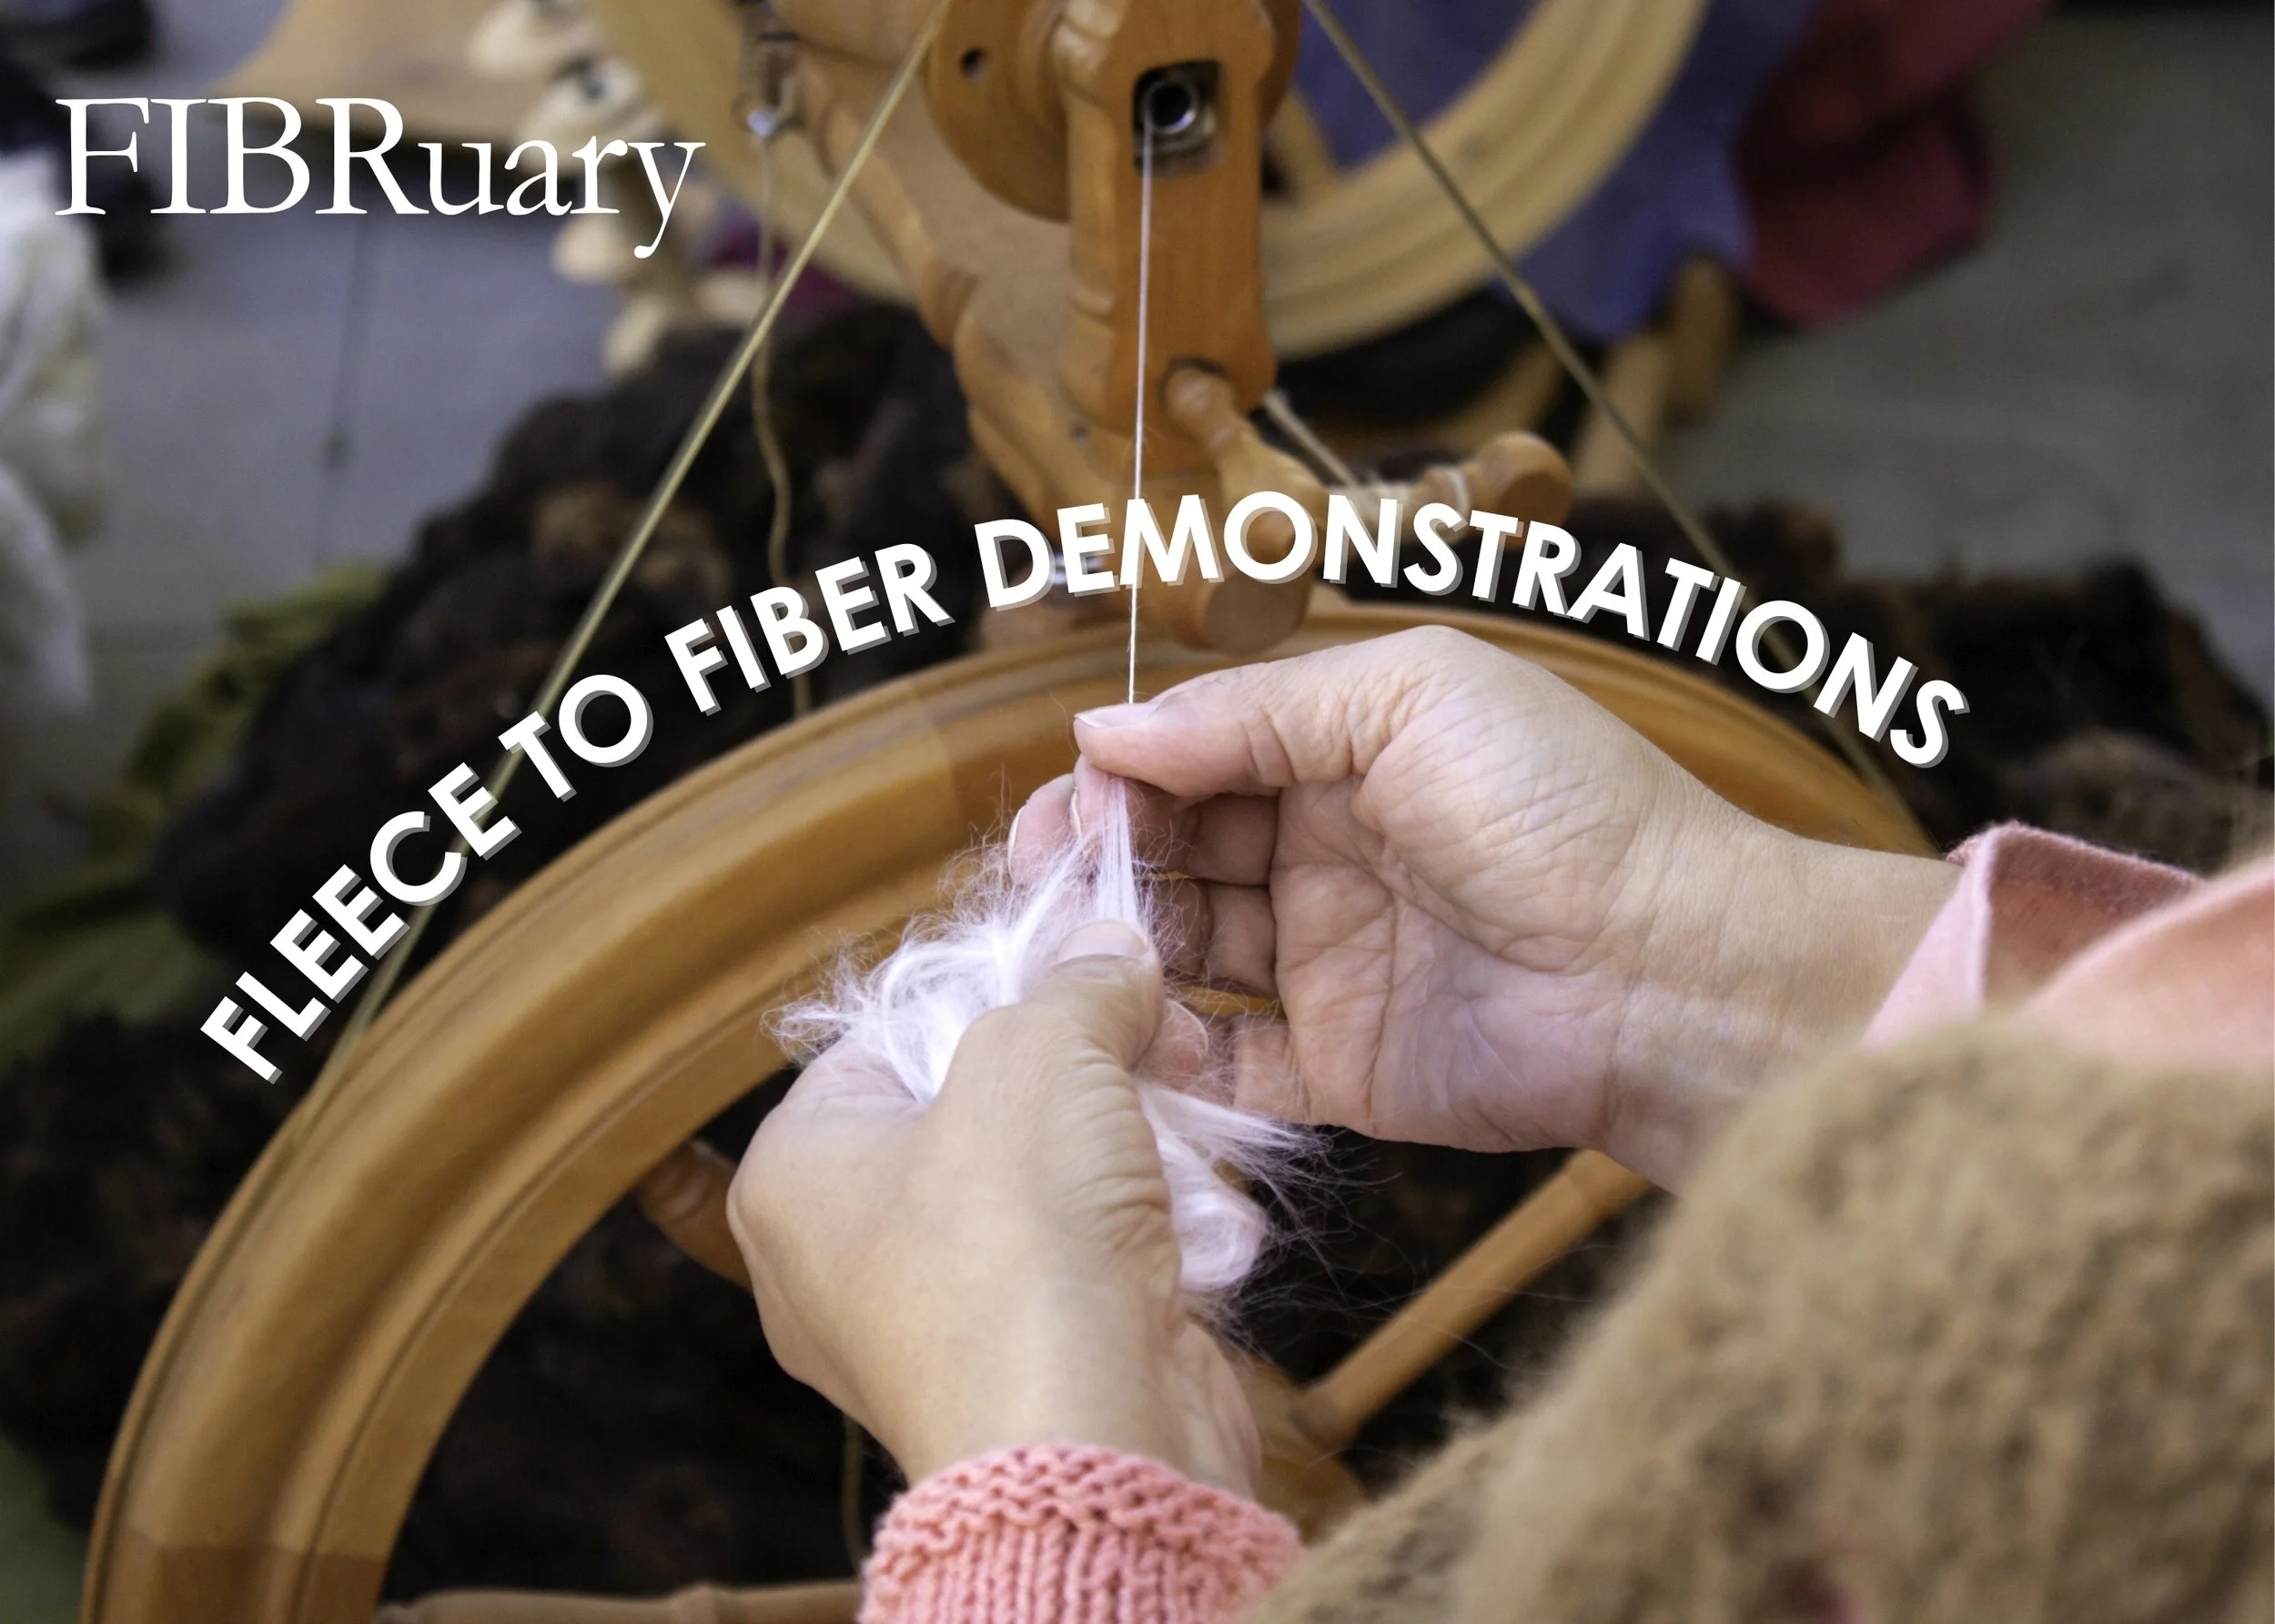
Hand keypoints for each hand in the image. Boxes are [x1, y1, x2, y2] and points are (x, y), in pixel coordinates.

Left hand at [728, 920, 1259, 1491]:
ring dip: (1124, 1142)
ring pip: (1038, 1183)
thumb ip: (1075, 984)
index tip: (1079, 967)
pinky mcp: (1020, 1368)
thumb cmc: (1019, 1239)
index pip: (883, 1035)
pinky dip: (1139, 1229)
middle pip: (972, 1106)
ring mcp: (929, 1322)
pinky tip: (1195, 1213)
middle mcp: (839, 1255)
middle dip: (1081, 1066)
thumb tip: (1109, 945)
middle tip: (1156, 1032)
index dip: (991, 988)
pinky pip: (1078, 1261)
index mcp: (794, 1171)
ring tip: (1187, 1113)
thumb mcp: (1043, 1053)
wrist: (1091, 1441)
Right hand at [1016, 626, 1955, 1186]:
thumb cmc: (1558, 806)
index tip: (1070, 798)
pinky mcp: (1344, 1069)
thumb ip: (1252, 711)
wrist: (1670, 970)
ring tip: (1064, 952)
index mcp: (1348, 756)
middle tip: (1040, 877)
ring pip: (1189, 955)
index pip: (1202, 759)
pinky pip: (1234, 1065)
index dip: (1128, 776)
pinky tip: (1125, 1031)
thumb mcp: (1408, 698)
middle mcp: (1330, 856)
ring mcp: (1333, 965)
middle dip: (1102, 859)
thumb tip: (1103, 730)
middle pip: (1180, 855)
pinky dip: (1173, 1052)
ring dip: (1121, 950)